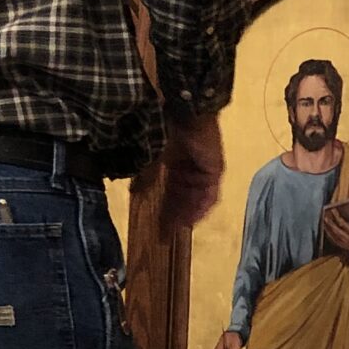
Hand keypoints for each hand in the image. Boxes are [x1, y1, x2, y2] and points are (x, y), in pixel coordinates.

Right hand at [155, 111, 224, 236]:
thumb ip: (145, 177)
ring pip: (196, 200)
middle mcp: (192, 171)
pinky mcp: (215, 171)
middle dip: (174, 217)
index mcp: (177, 166)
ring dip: (187, 215)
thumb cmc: (167, 130)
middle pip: (184, 200)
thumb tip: (133, 194)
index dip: (165, 210)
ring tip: (176, 229)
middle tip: (165, 234)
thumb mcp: (152, 158)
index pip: (172, 194)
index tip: (157, 226)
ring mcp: (205, 172)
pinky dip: (200, 207)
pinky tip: (191, 219)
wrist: (186, 114)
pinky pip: (209, 195)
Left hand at [320, 194, 348, 256]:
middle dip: (330, 223)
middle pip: (335, 229)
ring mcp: (340, 241)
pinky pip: (330, 237)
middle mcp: (345, 237)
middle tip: (325, 216)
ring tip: (323, 220)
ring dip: (327, 227)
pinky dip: (327, 232)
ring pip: (331, 234)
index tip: (332, 209)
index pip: (342, 223)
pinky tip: (324, 227)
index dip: (337, 216)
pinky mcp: (337, 244)